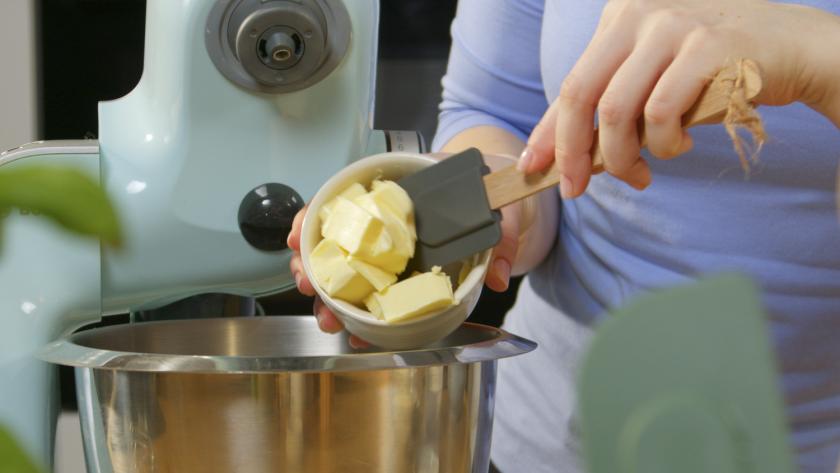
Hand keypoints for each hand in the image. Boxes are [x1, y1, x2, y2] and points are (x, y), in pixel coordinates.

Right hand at [286, 154, 525, 338]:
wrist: (503, 198)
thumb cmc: (493, 193)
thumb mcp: (502, 208)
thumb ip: (501, 237)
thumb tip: (499, 277)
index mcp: (401, 192)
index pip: (343, 199)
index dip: (314, 217)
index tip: (300, 236)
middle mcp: (388, 221)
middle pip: (334, 238)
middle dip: (313, 264)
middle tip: (307, 285)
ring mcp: (391, 250)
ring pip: (345, 269)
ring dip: (328, 295)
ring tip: (327, 318)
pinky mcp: (399, 276)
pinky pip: (369, 293)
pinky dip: (356, 313)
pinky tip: (352, 331)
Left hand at [520, 0, 839, 195]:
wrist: (789, 48)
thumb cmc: (712, 70)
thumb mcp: (651, 78)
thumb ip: (609, 106)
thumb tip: (562, 156)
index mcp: (619, 18)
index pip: (570, 83)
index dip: (547, 133)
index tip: (533, 169)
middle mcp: (639, 13)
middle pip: (581, 94)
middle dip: (573, 152)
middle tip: (578, 187)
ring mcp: (673, 26)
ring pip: (618, 110)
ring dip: (623, 158)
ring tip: (643, 172)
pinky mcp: (707, 47)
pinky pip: (662, 112)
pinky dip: (664, 143)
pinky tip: (679, 144)